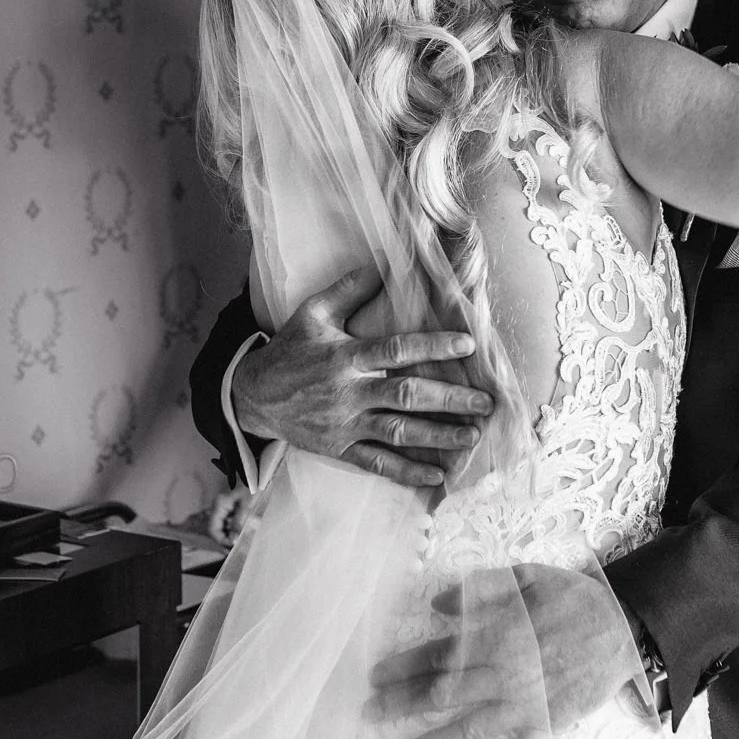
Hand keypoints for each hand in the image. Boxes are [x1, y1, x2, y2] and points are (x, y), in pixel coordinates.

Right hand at [231, 267, 494, 488]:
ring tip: (471, 437)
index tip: (468, 344)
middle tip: (486, 403)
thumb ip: (348, 289)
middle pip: (406, 396)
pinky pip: (377, 463)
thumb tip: (382, 262)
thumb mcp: (312, 313)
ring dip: (438, 437)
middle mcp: (349, 393)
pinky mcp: (340, 448)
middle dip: (450, 400)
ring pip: (398, 433)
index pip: (396, 350)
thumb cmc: (288, 350)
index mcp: (346, 357)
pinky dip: (407, 472)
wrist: (252, 396)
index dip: (434, 346)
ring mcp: (345, 424)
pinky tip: (437, 476)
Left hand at [364, 563, 639, 738]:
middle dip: (402, 704)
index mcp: (494, 635)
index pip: (437, 652)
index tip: (374, 675)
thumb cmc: (574, 597)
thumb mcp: (527, 576)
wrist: (624, 626)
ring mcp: (523, 703)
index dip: (403, 665)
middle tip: (368, 715)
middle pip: (442, 692)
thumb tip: (436, 604)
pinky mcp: (547, 724)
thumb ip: (481, 590)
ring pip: (469, 727)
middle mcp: (502, 673)